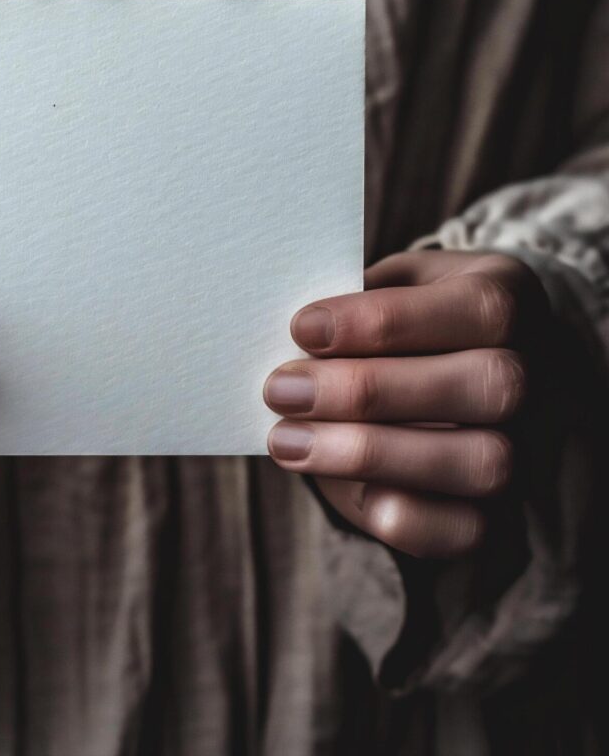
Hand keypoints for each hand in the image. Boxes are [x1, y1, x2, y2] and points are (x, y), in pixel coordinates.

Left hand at [264, 250, 545, 558]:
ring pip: (482, 462)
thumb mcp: (379, 286)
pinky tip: (340, 487)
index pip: (477, 308)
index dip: (386, 320)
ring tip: (286, 440)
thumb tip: (296, 334)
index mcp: (507, 299)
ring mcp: (528, 450)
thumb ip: (354, 299)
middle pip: (488, 385)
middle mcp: (536, 375)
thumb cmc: (392, 320)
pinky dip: (401, 515)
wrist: (430, 372)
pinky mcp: (502, 514)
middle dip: (369, 390)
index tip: (303, 328)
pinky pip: (467, 530)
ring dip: (368, 453)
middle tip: (282, 389)